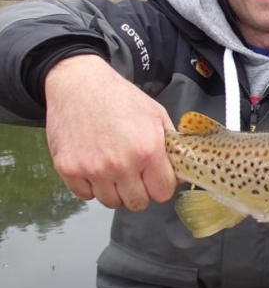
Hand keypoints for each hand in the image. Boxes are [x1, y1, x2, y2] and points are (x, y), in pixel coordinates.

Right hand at [45, 55, 177, 210]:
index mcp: (148, 151)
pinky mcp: (68, 169)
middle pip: (137, 203)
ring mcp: (92, 169)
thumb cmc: (121, 98)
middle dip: (140, 191)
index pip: (162, 193)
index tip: (156, 178)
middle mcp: (121, 165)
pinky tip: (94, 166)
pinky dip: (91, 186)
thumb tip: (181, 172)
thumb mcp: (156, 115)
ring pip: (111, 202)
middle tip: (135, 174)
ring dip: (115, 190)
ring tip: (114, 168)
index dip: (162, 186)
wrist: (80, 84)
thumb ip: (171, 145)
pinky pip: (85, 196)